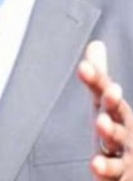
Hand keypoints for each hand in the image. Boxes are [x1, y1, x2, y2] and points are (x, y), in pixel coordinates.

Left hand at [78, 40, 132, 179]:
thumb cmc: (119, 134)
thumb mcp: (106, 106)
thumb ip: (98, 81)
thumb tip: (95, 44)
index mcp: (119, 115)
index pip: (105, 95)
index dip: (96, 81)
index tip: (83, 67)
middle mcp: (127, 133)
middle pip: (118, 123)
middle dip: (112, 114)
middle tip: (104, 106)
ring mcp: (127, 156)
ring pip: (118, 148)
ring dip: (110, 140)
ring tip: (99, 133)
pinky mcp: (123, 175)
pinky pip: (117, 174)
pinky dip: (107, 169)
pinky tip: (96, 166)